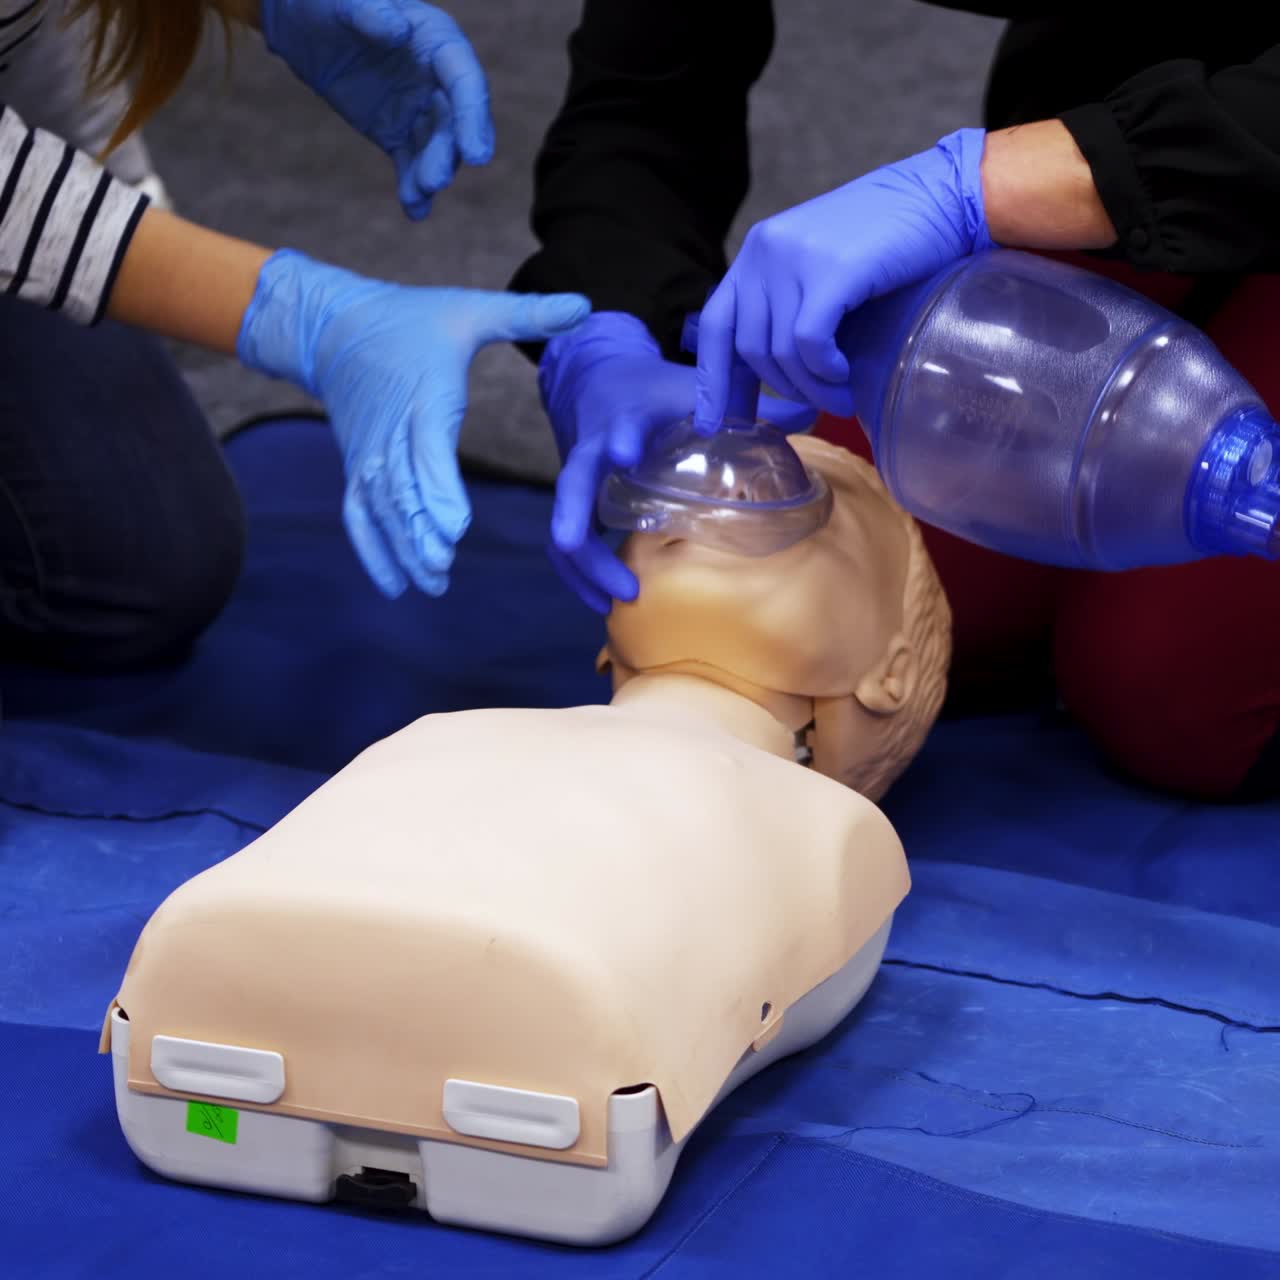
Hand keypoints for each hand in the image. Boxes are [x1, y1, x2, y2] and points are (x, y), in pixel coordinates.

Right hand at [238, 250, 588, 597]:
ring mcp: (371, 455)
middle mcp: (392, 432)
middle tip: (442, 565)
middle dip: (419, 530)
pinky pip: (360, 514)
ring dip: (401, 547)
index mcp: (424, 397)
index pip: (427, 448)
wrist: (333, 326)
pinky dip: (372, 550)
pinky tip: (394, 585)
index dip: (437, 488)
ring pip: (381, 508)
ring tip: (430, 583)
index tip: (454, 524)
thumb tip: (585, 305)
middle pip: (402, 489)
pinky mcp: (359, 468)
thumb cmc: (410, 319)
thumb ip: (527, 315)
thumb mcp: (469, 310)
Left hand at [261, 0, 491, 219]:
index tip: (476, 156)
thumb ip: (371, 13)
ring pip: (434, 147)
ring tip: (418, 196)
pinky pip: (409, 162)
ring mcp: (418, 109)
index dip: (473, 118)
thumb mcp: (344, 1)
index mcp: (436, 42)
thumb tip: (399, 31)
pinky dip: (412, 186)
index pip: (465, 82)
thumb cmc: (327, 1)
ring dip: (431, 173)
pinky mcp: (396, 132)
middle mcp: (436, 79)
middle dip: (447, 153)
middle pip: (454, 122)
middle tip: (434, 181)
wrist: (299, 22)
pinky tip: (414, 211)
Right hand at [541, 311, 815, 613]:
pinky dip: (583, 576)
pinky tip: (605, 605)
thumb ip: (747, 405)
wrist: (603, 383)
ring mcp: (580, 481)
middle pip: (573, 487)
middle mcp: (595, 451)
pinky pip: (568, 546)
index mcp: (628, 419)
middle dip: (576, 522)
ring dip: (585, 567)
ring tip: (620, 600)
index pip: (620, 426)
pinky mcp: (577, 506)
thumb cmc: (657, 394)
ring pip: (564, 528)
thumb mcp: (696, 390)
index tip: (626, 452)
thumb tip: (809, 413)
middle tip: (606, 565)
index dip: (620, 437)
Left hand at [695, 128, 994, 430]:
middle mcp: (765, 251)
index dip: (712, 380)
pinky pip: (808, 343)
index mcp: (757, 253)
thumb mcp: (823, 270)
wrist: (944, 195)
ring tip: (840, 398)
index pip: (715, 325)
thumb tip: (778, 377)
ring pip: (780, 352)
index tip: (711, 424)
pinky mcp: (831, 271)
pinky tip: (844, 374)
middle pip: (749, 347)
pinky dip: (824, 370)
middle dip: (782, 389)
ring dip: (810, 388)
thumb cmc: (891, 241)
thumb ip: (792, 306)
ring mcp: (795, 258)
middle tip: (816, 405)